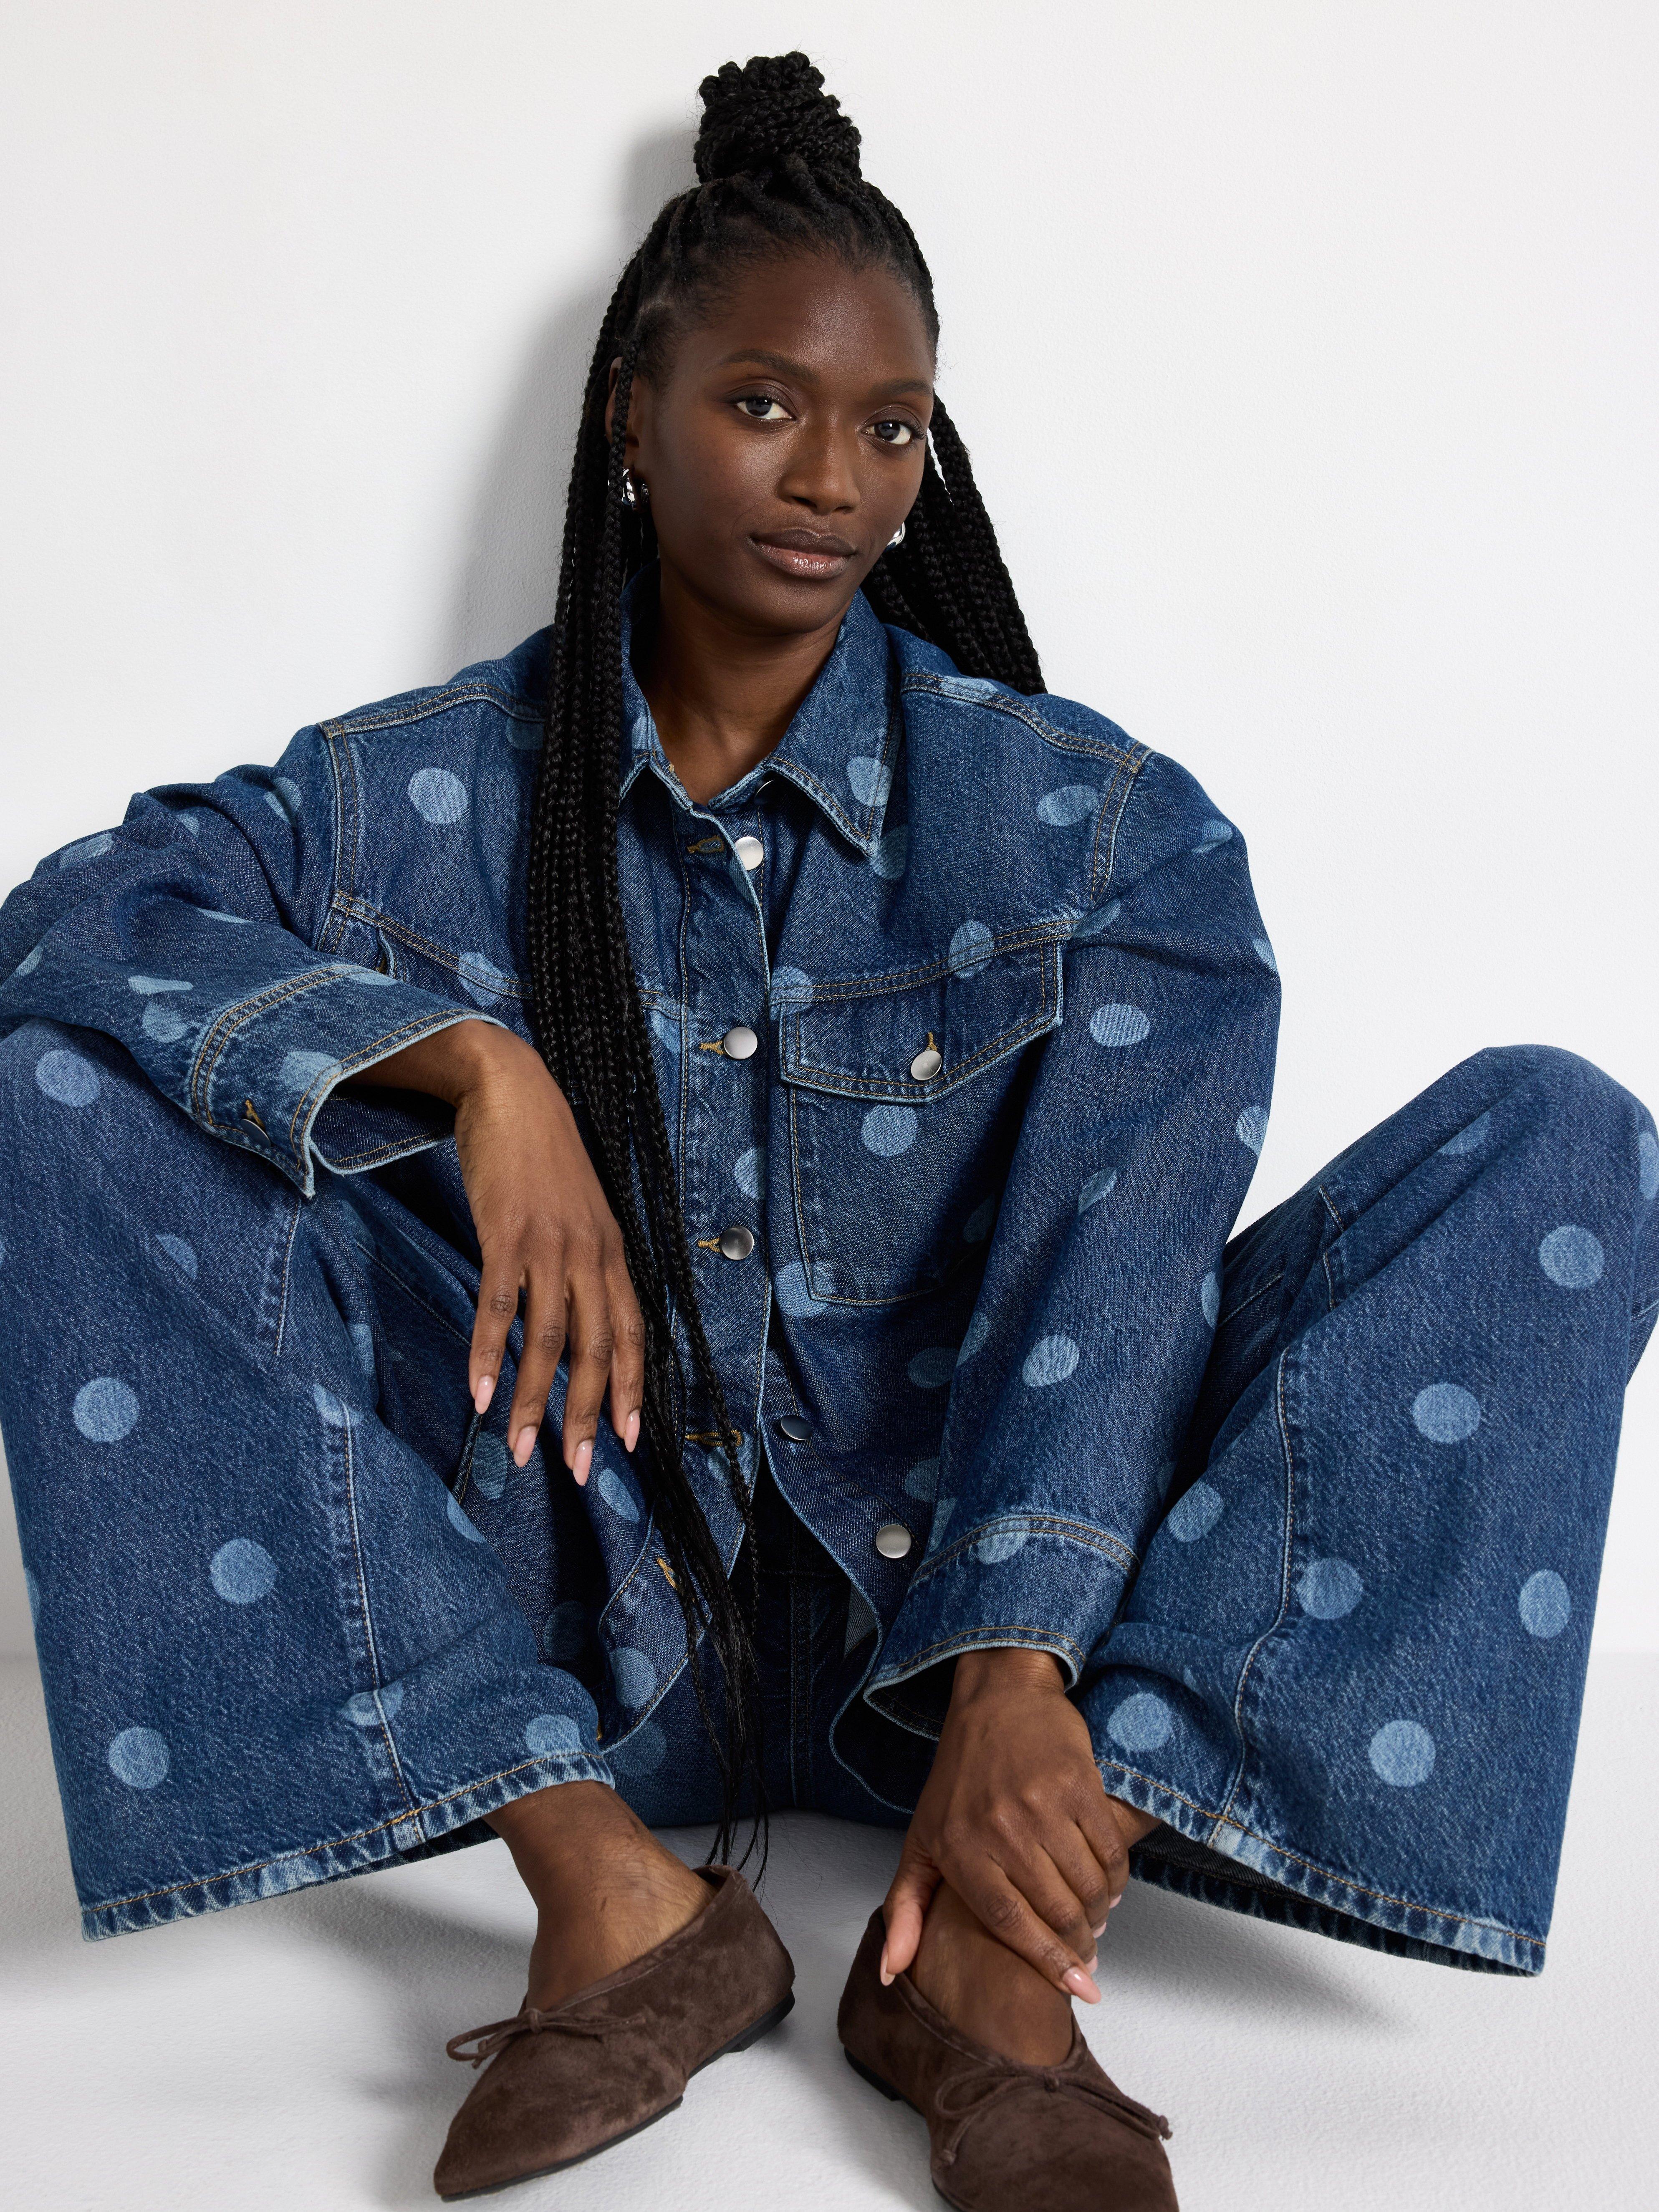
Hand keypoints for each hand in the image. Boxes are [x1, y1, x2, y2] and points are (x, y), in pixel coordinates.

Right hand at [351, 1020, 644, 1479]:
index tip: (626, 1442)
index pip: (632, 1334)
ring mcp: (549, 1244)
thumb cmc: (542, 1156)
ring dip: (535, 1400)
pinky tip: (479, 1395)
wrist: (513, 1090)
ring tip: (521, 1449)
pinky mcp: (506, 1233)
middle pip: (596, 1349)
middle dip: (587, 1415)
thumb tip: (573, 1315)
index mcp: (611, 1252)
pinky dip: (487, 1354)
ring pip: (547, 1339)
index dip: (629, 1389)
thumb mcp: (578, 1211)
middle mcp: (590, 1254)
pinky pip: (497, 1306)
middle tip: (576, 1470)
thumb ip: (581, 1261)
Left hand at [881, 1647, 1147, 2001]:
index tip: (1078, 1988)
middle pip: (1055, 1910)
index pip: (1008, 1923)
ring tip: (1096, 1918)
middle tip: (1088, 1953)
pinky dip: (1117, 1876)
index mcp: (959, 1847)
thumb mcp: (921, 1838)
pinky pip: (1110, 1848)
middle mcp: (999, 1828)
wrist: (998, 1696)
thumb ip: (906, 1907)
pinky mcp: (1077, 1784)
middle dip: (1080, 1943)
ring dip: (1100, 1912)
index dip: (1047, 1962)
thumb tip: (893, 1973)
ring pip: (1087, 1884)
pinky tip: (1109, 1884)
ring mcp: (1041, 1804)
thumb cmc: (959, 1776)